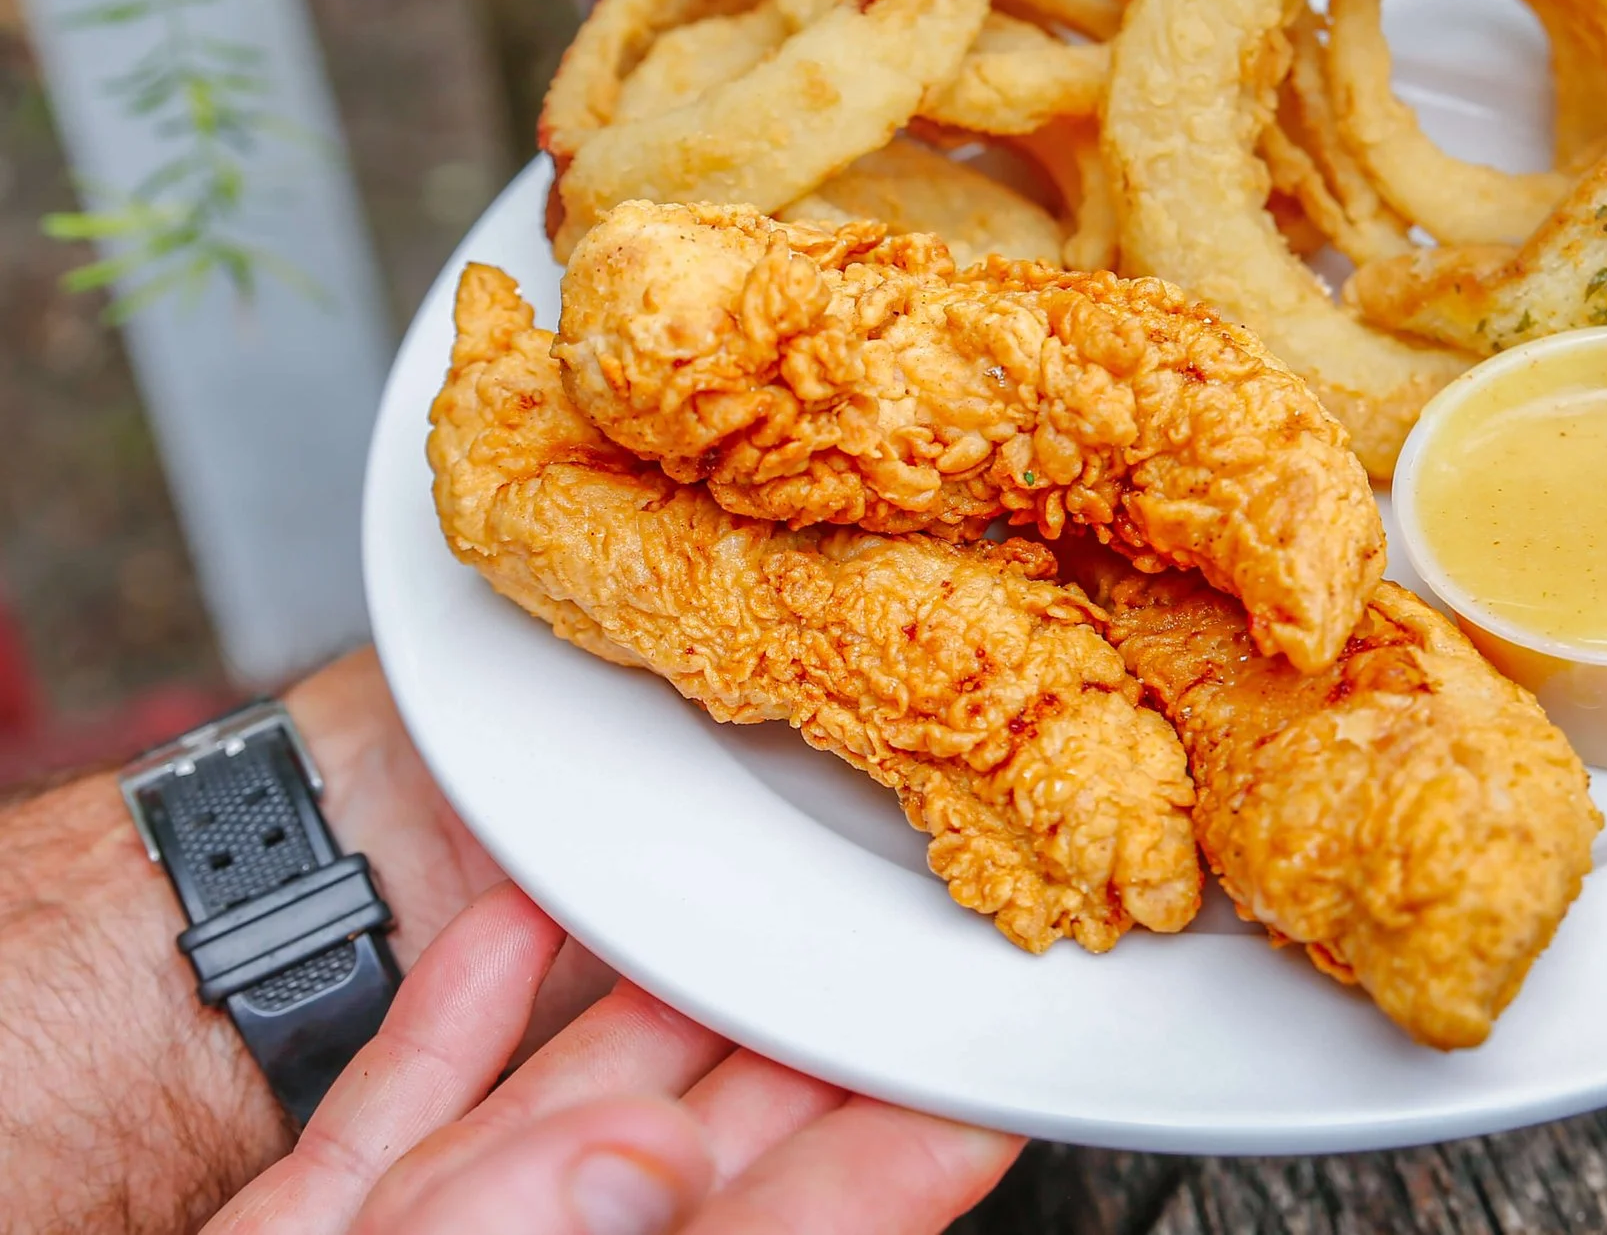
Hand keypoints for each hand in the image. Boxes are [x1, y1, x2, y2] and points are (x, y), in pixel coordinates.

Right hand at [209, 884, 1019, 1234]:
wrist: (35, 1201)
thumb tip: (642, 1170)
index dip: (901, 1159)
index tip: (993, 1076)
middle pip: (701, 1175)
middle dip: (798, 1065)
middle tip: (894, 961)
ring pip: (555, 1132)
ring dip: (642, 1023)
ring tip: (730, 923)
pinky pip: (392, 1134)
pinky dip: (453, 1036)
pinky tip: (505, 945)